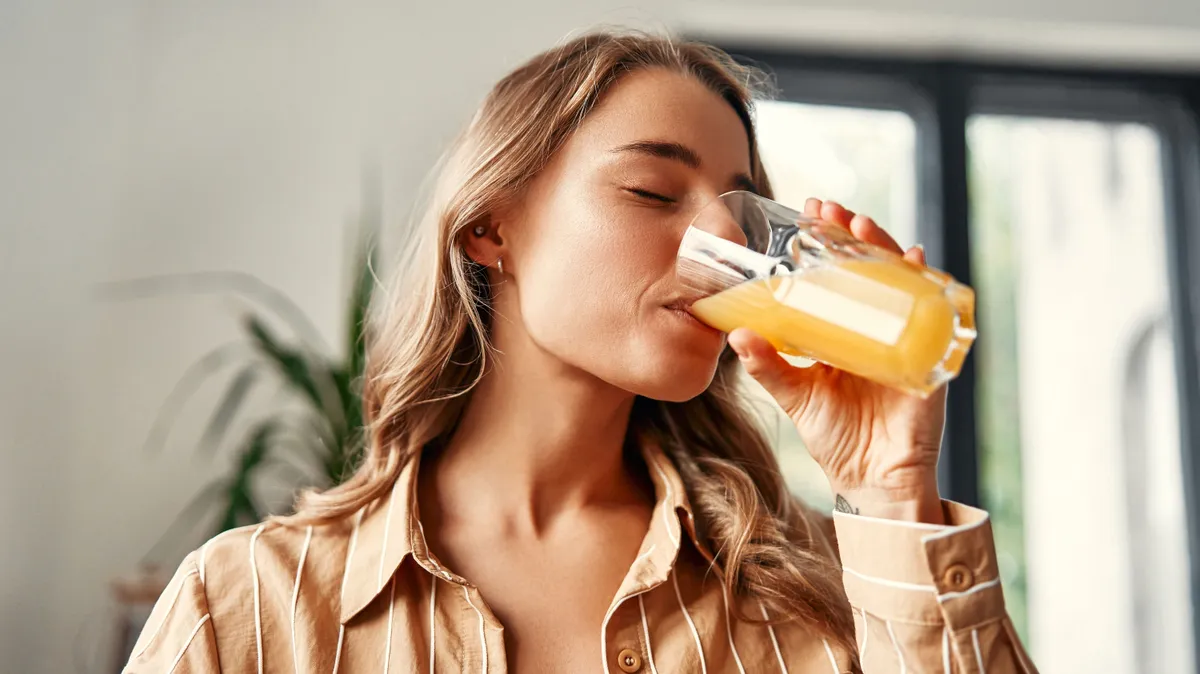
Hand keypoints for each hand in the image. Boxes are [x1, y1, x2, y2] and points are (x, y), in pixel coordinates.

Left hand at [727, 199, 946, 523]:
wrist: (873, 480)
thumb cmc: (836, 436)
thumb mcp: (796, 396)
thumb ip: (769, 366)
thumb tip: (738, 334)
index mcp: (844, 329)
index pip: (837, 274)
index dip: (825, 243)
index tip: (807, 213)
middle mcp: (877, 326)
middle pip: (868, 268)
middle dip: (851, 234)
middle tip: (829, 209)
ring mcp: (905, 336)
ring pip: (898, 280)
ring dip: (883, 249)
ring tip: (861, 227)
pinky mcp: (928, 355)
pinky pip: (932, 313)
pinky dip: (924, 285)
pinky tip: (914, 261)